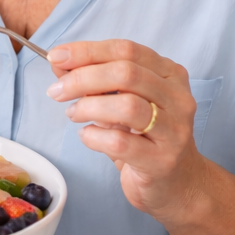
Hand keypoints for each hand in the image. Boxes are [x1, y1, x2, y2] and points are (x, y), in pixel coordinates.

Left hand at [47, 40, 208, 225]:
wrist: (177, 184)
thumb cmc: (145, 137)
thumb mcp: (123, 101)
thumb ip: (95, 80)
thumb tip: (60, 63)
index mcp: (170, 74)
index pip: (127, 50)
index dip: (88, 51)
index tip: (56, 56)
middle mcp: (178, 98)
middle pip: (126, 74)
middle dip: (83, 78)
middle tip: (57, 90)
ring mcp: (174, 130)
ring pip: (126, 106)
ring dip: (88, 106)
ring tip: (73, 113)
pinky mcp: (162, 160)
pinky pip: (120, 142)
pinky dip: (94, 136)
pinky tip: (87, 136)